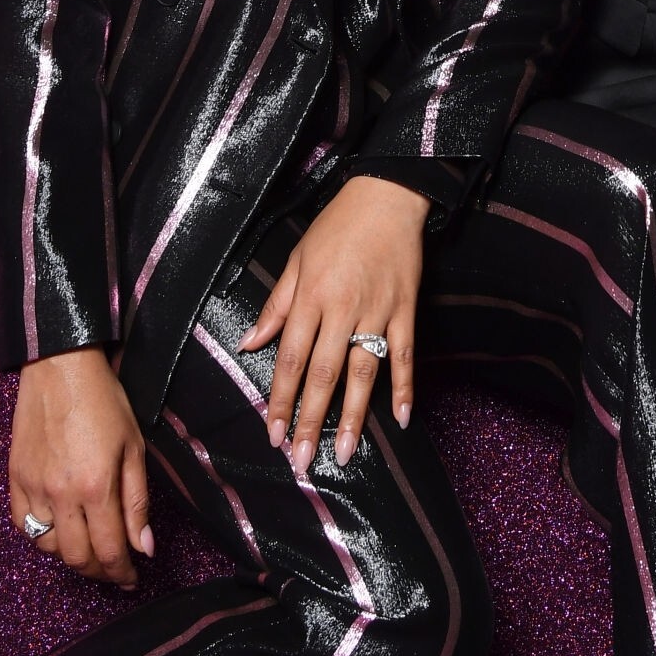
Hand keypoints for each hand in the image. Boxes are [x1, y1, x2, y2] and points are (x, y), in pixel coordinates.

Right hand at [9, 346, 152, 588]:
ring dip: (71, 555)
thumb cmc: (105, 402)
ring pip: (48, 547)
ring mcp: (32, 489)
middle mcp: (60, 495)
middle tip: (114, 570)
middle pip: (77, 558)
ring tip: (90, 547)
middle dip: (99, 572)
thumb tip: (145, 547)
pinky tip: (58, 530)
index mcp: (95, 487)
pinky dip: (41, 536)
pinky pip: (22, 525)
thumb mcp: (134, 447)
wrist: (61, 368)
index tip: (132, 579)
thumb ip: (137, 501)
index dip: (122, 573)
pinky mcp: (14, 479)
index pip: (109, 551)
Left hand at [239, 175, 428, 473]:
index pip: (291, 358)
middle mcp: (342, 308)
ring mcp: (377, 310)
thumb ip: (276, 304)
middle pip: (323, 374)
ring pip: (364, 371)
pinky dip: (405, 386)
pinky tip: (402, 418)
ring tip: (344, 452)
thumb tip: (249, 343)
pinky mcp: (406, 308)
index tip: (274, 434)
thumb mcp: (297, 258)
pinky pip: (405, 354)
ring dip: (354, 415)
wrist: (387, 195)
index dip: (281, 400)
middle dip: (311, 420)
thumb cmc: (336, 225)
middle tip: (303, 460)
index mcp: (310, 296)